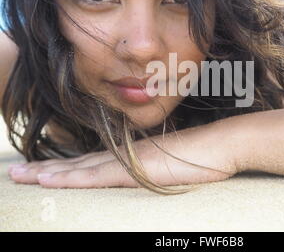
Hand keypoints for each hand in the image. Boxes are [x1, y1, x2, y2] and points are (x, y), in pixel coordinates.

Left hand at [7, 123, 238, 188]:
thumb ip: (160, 165)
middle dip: (46, 169)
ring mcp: (130, 162)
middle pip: (79, 163)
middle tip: (17, 173)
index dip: (66, 166)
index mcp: (134, 155)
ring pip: (79, 168)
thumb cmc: (206, 154)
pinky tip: (50, 181)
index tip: (44, 170)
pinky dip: (70, 178)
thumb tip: (153, 170)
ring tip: (20, 176)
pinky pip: (96, 176)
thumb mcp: (178, 162)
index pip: (93, 162)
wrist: (222, 143)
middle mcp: (126, 156)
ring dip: (48, 173)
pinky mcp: (136, 170)